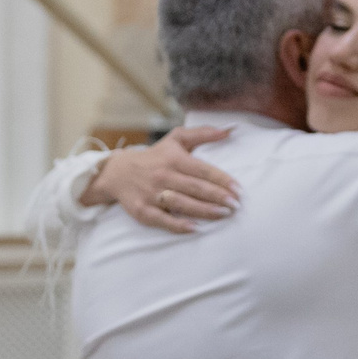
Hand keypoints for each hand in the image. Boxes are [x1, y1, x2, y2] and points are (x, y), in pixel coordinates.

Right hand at [82, 127, 239, 233]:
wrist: (118, 172)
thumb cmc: (156, 156)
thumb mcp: (176, 139)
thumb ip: (203, 133)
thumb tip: (229, 130)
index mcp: (174, 158)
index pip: (202, 169)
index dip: (222, 180)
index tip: (239, 190)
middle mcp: (163, 175)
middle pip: (195, 187)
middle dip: (218, 197)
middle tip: (236, 206)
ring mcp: (151, 194)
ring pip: (182, 203)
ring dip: (204, 210)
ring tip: (224, 214)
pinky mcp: (142, 210)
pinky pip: (162, 220)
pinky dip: (178, 225)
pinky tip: (195, 228)